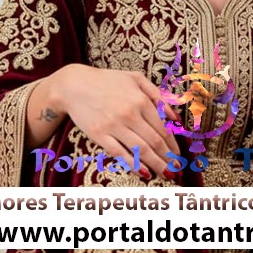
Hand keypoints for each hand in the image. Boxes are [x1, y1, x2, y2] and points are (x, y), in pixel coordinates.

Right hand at [53, 64, 181, 178]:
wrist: (74, 85)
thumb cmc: (107, 80)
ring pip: (140, 150)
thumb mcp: (136, 79)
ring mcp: (114, 125)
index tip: (178, 154)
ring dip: (156, 164)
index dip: (173, 144)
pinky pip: (119, 153)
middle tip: (177, 169)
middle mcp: (130, 114)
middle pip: (155, 141)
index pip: (163, 127)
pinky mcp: (99, 135)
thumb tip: (175, 116)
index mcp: (141, 100)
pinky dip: (133, 164)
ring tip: (166, 173)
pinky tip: (143, 172)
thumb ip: (158, 95)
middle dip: (168, 157)